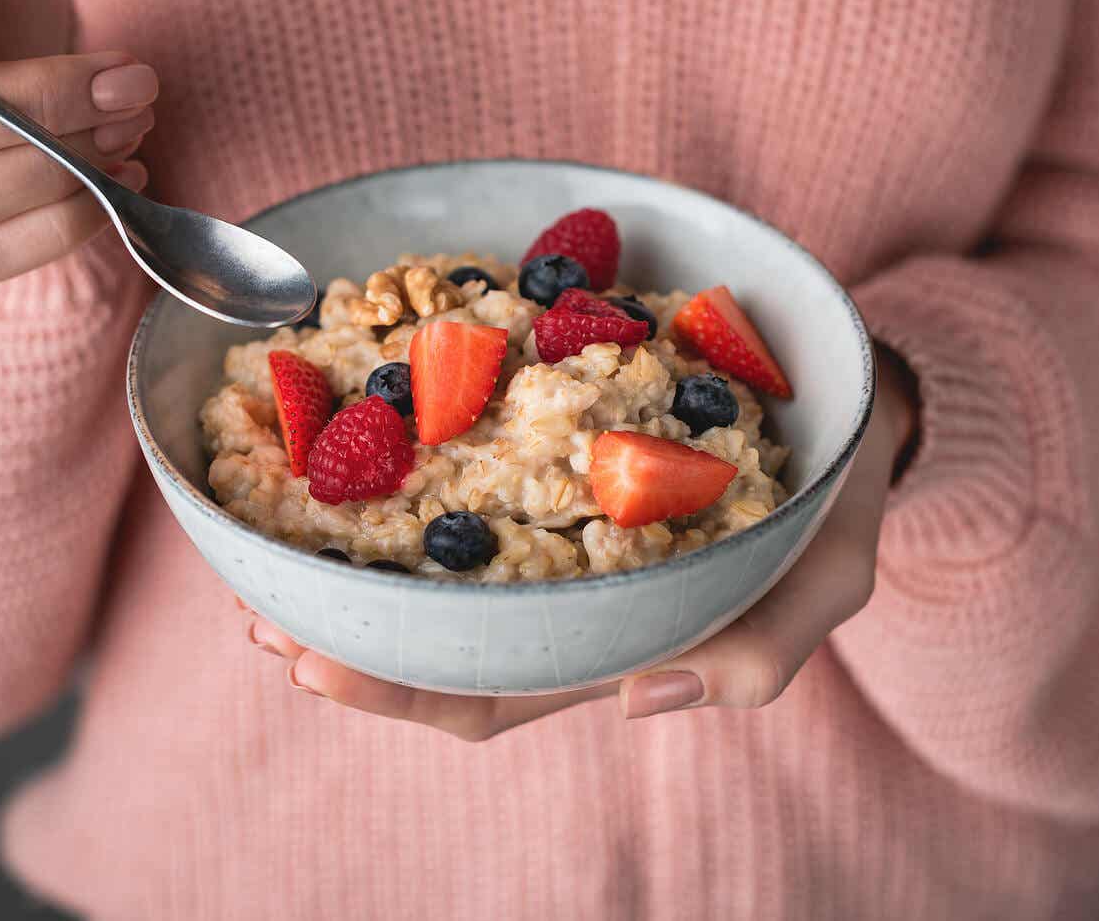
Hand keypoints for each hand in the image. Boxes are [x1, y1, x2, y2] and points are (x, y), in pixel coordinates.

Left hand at [239, 346, 919, 739]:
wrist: (839, 394)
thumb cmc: (830, 499)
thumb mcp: (828, 578)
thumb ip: (761, 648)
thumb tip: (637, 704)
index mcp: (609, 636)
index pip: (490, 692)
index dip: (398, 692)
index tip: (314, 665)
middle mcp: (557, 588)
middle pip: (429, 635)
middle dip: (339, 634)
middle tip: (259, 609)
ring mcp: (542, 518)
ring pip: (426, 561)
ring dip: (343, 560)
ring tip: (261, 542)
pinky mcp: (537, 443)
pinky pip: (450, 461)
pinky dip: (387, 459)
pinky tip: (332, 434)